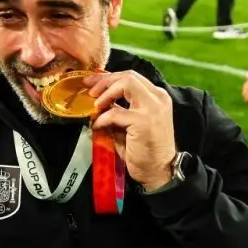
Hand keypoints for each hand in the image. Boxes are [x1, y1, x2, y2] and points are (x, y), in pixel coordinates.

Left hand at [84, 71, 176, 190]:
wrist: (158, 171)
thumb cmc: (144, 149)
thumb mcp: (131, 123)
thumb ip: (118, 108)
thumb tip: (97, 99)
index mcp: (156, 97)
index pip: (131, 77)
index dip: (108, 77)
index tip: (91, 82)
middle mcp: (158, 98)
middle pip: (128, 76)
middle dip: (104, 80)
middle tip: (89, 90)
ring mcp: (152, 108)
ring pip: (125, 84)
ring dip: (105, 93)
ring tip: (95, 106)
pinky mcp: (143, 121)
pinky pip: (115, 112)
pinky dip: (103, 118)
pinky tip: (97, 126)